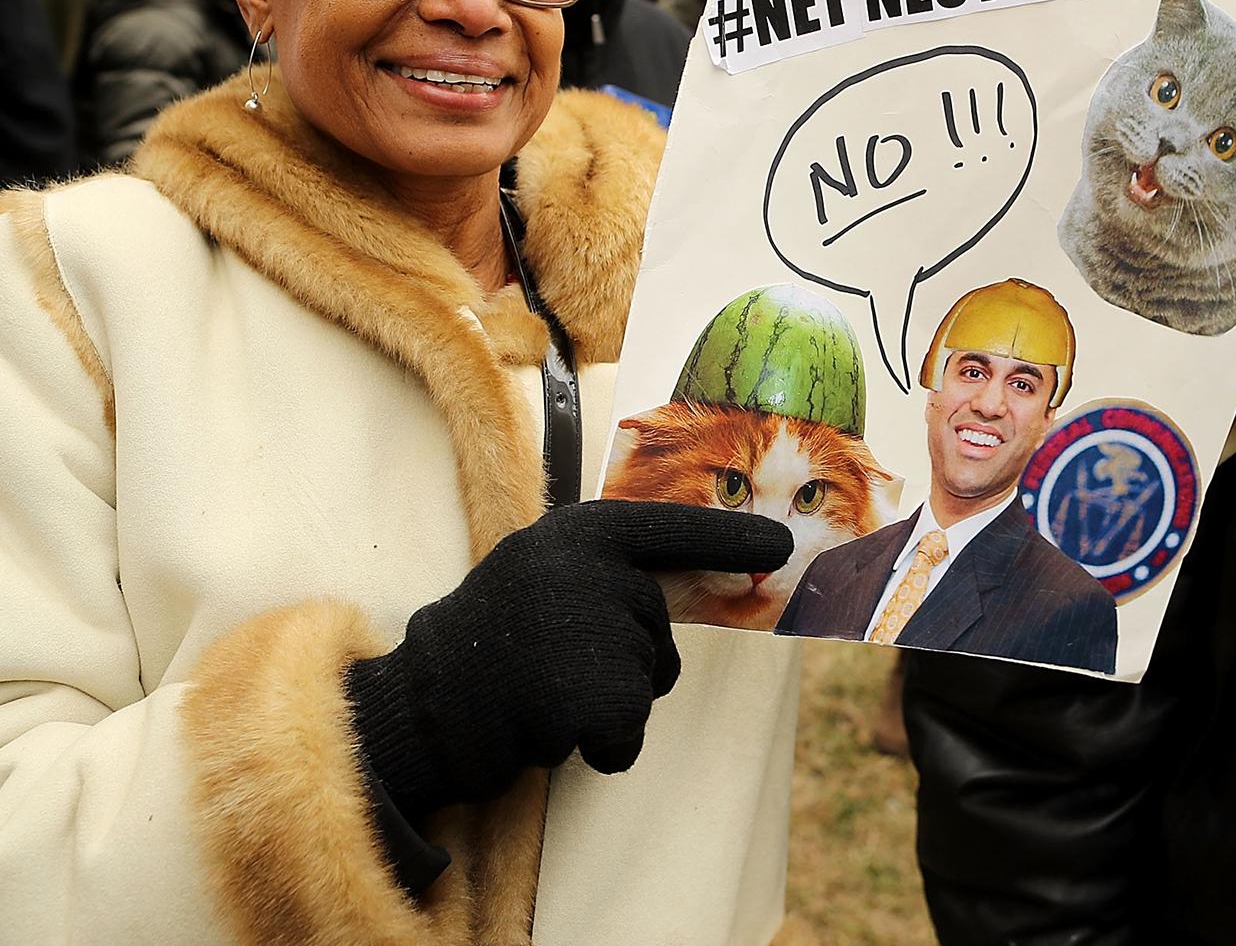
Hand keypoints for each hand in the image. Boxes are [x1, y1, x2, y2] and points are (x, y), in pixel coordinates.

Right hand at [346, 499, 791, 819]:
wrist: (415, 709)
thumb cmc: (487, 642)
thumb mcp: (545, 575)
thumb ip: (612, 572)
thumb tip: (719, 574)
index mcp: (577, 532)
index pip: (671, 529)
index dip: (729, 537)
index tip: (783, 545)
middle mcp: (586, 568)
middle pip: (657, 628)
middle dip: (623, 658)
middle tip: (550, 661)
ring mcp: (586, 630)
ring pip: (647, 680)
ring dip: (607, 701)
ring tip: (540, 690)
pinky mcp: (586, 696)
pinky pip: (628, 730)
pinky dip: (601, 744)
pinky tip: (546, 728)